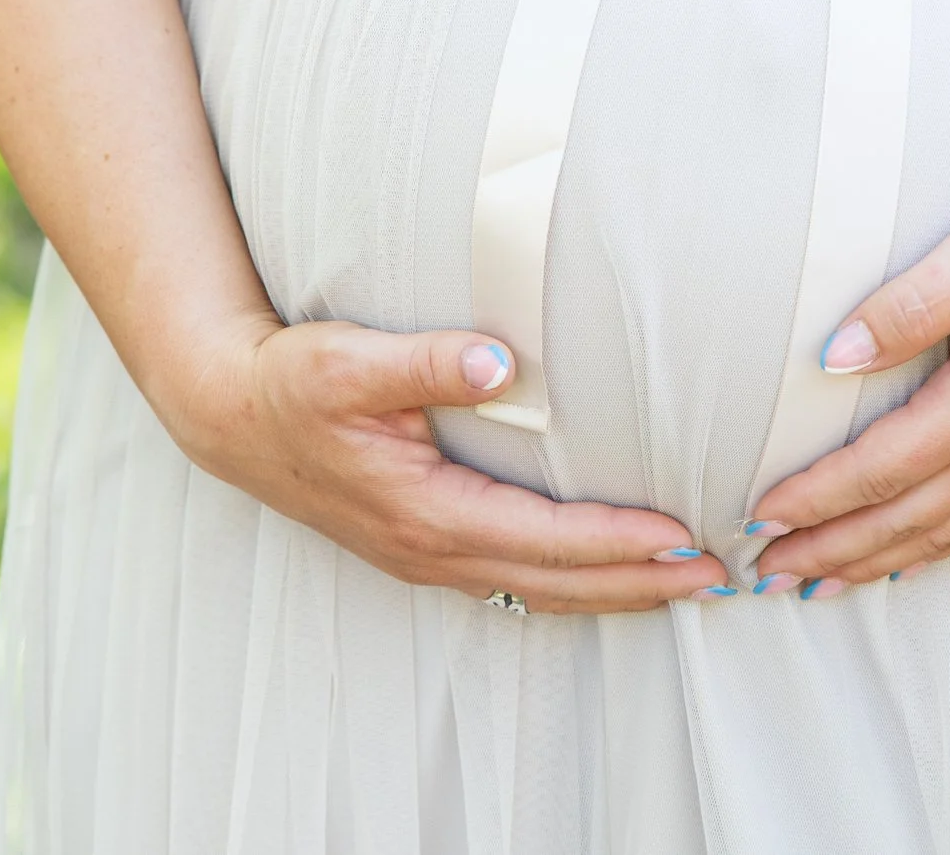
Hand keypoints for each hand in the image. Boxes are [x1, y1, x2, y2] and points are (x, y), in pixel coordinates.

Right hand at [155, 317, 729, 612]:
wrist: (230, 412)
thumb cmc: (292, 382)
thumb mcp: (347, 361)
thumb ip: (424, 360)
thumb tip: (497, 358)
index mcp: (427, 511)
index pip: (547, 538)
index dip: (621, 541)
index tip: (686, 535)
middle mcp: (433, 549)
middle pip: (558, 582)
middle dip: (642, 584)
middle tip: (720, 577)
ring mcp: (427, 556)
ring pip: (541, 590)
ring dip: (616, 591)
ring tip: (687, 584)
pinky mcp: (424, 546)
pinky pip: (517, 579)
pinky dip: (574, 581)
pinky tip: (609, 573)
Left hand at [750, 162, 949, 588]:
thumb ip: (907, 306)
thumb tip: (834, 358)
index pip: (882, 466)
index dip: (817, 497)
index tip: (760, 516)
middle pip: (905, 517)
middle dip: (831, 550)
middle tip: (767, 575)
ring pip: (945, 529)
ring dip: (876, 561)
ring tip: (819, 585)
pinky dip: (937, 547)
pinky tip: (908, 556)